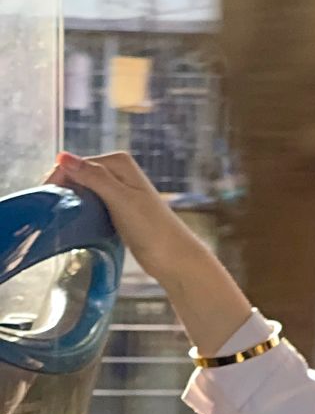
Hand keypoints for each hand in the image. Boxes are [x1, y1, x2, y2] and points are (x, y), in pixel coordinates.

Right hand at [41, 151, 199, 283]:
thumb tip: (63, 157)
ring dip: (70, 204)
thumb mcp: (120, 199)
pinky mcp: (117, 208)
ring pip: (81, 192)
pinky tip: (74, 225)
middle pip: (76, 177)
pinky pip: (89, 205)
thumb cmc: (150, 227)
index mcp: (118, 162)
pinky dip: (80, 213)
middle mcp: (118, 171)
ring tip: (59, 221)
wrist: (172, 256)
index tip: (44, 204)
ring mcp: (117, 190)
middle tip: (50, 216)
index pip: (74, 165)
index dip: (57, 182)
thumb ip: (93, 177)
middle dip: (62, 193)